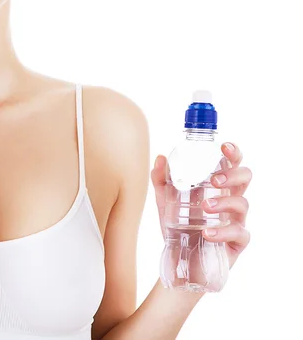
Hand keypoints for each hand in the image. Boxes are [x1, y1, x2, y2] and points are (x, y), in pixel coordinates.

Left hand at [151, 142, 251, 269]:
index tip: (224, 146)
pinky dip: (222, 231)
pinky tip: (207, 232)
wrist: (181, 261)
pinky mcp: (237, 242)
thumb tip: (161, 158)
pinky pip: (238, 233)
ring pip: (243, 203)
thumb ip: (162, 179)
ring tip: (205, 207)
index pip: (231, 163)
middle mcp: (230, 199)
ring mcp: (236, 220)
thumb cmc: (179, 225)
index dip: (233, 152)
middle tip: (215, 180)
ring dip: (224, 202)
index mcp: (217, 186)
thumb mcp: (166, 201)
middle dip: (233, 174)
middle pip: (245, 178)